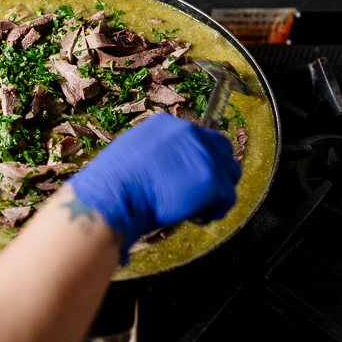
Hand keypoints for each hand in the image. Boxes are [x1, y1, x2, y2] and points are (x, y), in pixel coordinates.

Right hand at [67, 113, 239, 258]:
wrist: (112, 196)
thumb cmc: (113, 183)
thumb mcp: (132, 153)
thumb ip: (156, 153)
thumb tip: (165, 167)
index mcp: (167, 125)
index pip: (198, 137)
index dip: (196, 159)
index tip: (188, 176)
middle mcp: (189, 133)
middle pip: (221, 149)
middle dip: (216, 169)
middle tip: (200, 191)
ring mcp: (203, 156)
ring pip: (229, 173)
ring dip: (217, 191)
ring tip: (195, 206)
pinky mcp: (212, 181)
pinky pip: (228, 198)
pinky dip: (216, 210)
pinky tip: (198, 216)